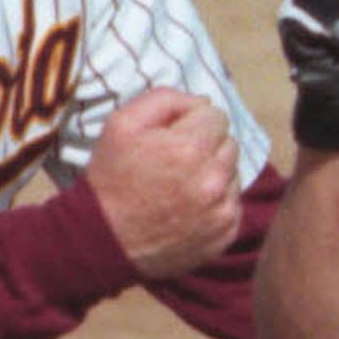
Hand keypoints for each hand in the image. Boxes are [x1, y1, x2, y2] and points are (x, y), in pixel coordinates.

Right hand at [85, 89, 241, 278]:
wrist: (105, 239)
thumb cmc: (111, 177)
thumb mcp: (123, 122)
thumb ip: (166, 99)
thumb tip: (203, 102)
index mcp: (191, 148)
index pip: (216, 116)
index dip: (192, 122)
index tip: (172, 137)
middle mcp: (213, 180)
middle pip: (229, 144)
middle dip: (206, 146)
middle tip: (176, 162)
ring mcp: (222, 211)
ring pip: (233, 174)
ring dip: (213, 173)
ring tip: (181, 186)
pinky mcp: (225, 235)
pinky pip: (233, 204)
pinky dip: (217, 202)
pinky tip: (190, 206)